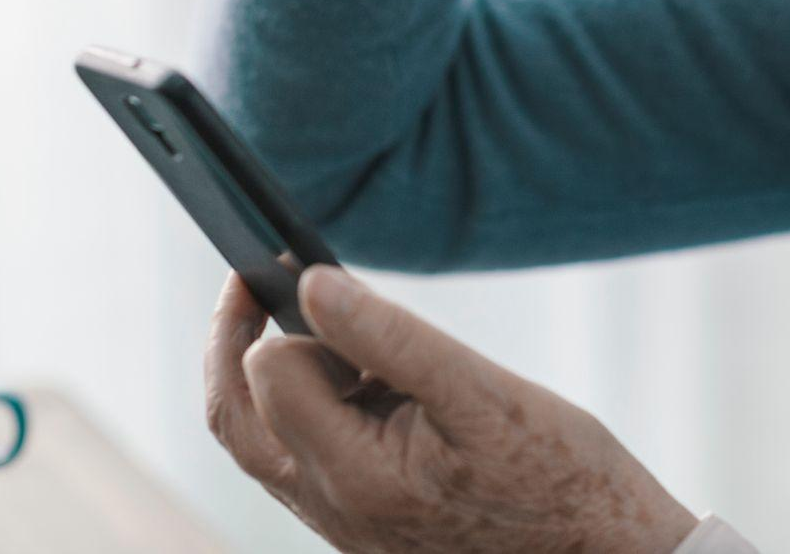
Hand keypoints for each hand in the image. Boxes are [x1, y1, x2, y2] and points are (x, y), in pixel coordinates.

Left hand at [205, 267, 700, 553]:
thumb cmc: (559, 472)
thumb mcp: (480, 388)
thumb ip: (390, 336)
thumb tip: (311, 284)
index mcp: (356, 476)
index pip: (271, 375)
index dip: (287, 314)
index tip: (306, 262)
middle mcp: (334, 511)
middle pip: (237, 422)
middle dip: (231, 343)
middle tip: (249, 279)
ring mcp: (344, 527)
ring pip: (264, 446)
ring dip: (266, 376)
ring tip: (310, 317)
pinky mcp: (363, 527)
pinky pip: (302, 465)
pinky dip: (305, 408)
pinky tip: (357, 375)